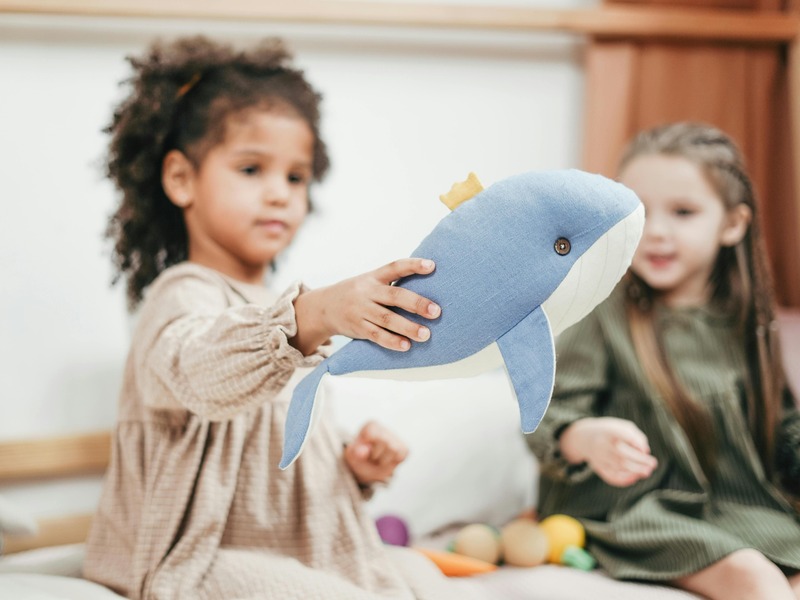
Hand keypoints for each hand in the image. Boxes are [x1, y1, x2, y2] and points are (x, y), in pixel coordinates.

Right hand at [292, 258, 440, 354]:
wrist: (323, 307)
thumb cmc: (358, 294)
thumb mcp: (369, 282)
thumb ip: (391, 284)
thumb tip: (427, 288)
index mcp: (373, 277)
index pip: (395, 267)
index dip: (413, 265)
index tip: (432, 266)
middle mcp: (367, 292)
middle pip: (394, 296)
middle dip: (417, 303)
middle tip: (436, 311)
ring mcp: (361, 310)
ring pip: (386, 319)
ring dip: (408, 327)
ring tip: (426, 334)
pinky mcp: (357, 327)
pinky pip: (376, 335)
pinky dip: (391, 341)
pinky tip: (406, 345)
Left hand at [344, 421, 408, 484]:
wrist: (367, 468)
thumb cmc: (359, 458)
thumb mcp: (352, 455)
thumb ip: (355, 452)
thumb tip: (363, 452)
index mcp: (371, 426)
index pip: (370, 434)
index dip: (365, 447)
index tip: (362, 450)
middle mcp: (384, 428)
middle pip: (384, 442)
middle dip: (375, 455)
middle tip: (371, 457)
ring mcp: (396, 438)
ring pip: (394, 449)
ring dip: (383, 460)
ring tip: (378, 460)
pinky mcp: (404, 449)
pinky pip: (400, 456)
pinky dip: (392, 463)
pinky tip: (385, 461)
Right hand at [559, 417, 657, 486]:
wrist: (584, 438)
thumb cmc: (610, 432)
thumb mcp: (622, 426)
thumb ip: (636, 436)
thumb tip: (645, 451)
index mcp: (609, 430)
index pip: (623, 435)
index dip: (636, 443)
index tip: (645, 450)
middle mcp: (603, 443)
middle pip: (623, 454)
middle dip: (641, 461)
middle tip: (653, 464)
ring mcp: (599, 456)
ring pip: (619, 467)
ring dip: (636, 471)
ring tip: (647, 471)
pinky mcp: (598, 467)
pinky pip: (611, 476)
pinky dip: (624, 479)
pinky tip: (634, 478)